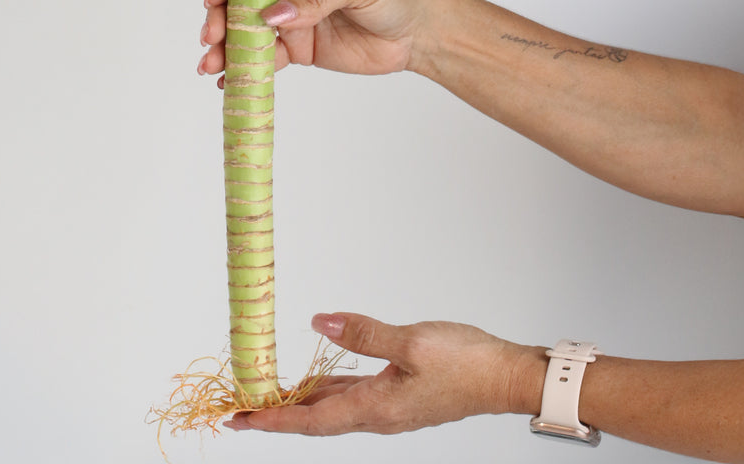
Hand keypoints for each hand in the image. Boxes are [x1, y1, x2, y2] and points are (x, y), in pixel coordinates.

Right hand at [197, 0, 430, 87]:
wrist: (418, 33)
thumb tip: (273, 15)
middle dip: (221, 17)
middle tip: (212, 39)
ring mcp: (291, 15)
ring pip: (247, 29)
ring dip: (226, 46)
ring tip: (212, 66)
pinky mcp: (298, 46)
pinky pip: (264, 57)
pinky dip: (245, 67)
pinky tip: (230, 80)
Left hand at [227, 312, 541, 434]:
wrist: (504, 376)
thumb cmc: (466, 362)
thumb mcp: (411, 342)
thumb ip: (363, 334)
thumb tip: (320, 324)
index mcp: (376, 409)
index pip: (310, 420)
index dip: (272, 418)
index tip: (239, 418)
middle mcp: (377, 416)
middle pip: (315, 419)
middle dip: (276, 414)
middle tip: (239, 409)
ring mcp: (389, 407)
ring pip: (332, 408)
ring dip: (299, 403)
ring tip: (267, 394)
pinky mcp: (399, 395)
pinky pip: (351, 397)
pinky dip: (326, 390)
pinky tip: (316, 379)